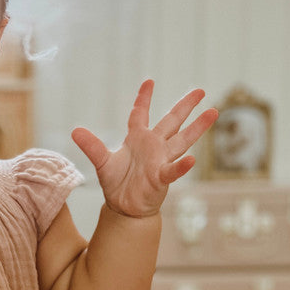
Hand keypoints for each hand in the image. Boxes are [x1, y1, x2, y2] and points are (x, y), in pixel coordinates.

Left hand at [71, 80, 217, 217]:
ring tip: (213, 112)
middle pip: (172, 121)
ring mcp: (160, 161)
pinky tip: (192, 159)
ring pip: (182, 140)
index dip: (144, 98)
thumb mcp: (102, 162)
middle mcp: (153, 146)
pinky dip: (181, 166)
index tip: (149, 81)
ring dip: (197, 128)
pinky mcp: (161, 178)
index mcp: (137, 139)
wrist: (124, 207)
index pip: (141, 113)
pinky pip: (173, 170)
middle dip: (185, 106)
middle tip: (201, 91)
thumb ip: (92, 146)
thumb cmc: (117, 183)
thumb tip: (75, 131)